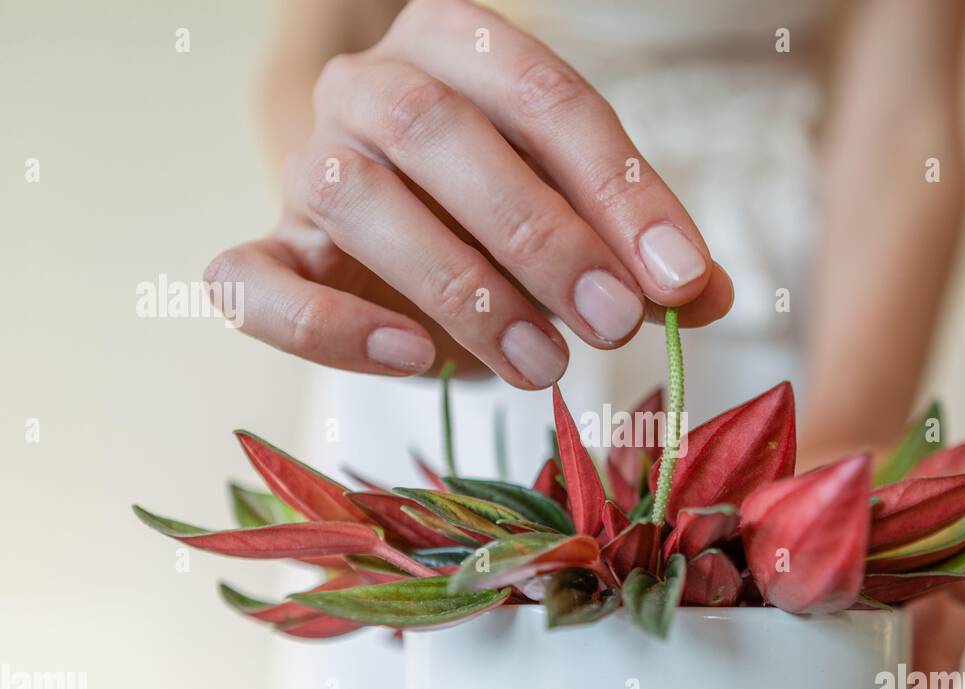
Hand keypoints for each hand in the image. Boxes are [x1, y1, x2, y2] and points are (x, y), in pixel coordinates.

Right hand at [207, 0, 732, 387]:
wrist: (396, 242)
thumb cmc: (500, 218)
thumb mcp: (581, 218)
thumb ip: (640, 248)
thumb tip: (708, 294)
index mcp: (454, 46)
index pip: (542, 94)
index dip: (618, 187)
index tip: (679, 277)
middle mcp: (368, 87)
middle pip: (438, 132)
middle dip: (541, 234)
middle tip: (615, 323)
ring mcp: (306, 167)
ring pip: (357, 200)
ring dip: (461, 289)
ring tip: (543, 366)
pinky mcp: (265, 255)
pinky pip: (256, 284)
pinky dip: (331, 329)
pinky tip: (414, 359)